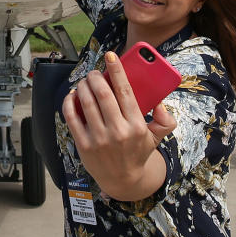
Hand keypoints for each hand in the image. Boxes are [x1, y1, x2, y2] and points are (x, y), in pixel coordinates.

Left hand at [62, 51, 176, 200]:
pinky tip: (73, 95)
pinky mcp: (83, 145)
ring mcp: (99, 139)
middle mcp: (118, 131)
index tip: (111, 56)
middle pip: (103, 94)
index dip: (117, 70)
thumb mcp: (156, 136)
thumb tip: (159, 103)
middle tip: (94, 72)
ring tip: (84, 81)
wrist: (123, 180)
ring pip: (86, 103)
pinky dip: (70, 102)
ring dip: (83, 86)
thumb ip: (165, 120)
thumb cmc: (138, 152)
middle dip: (96, 77)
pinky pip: (72, 117)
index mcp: (136, 125)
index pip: (125, 91)